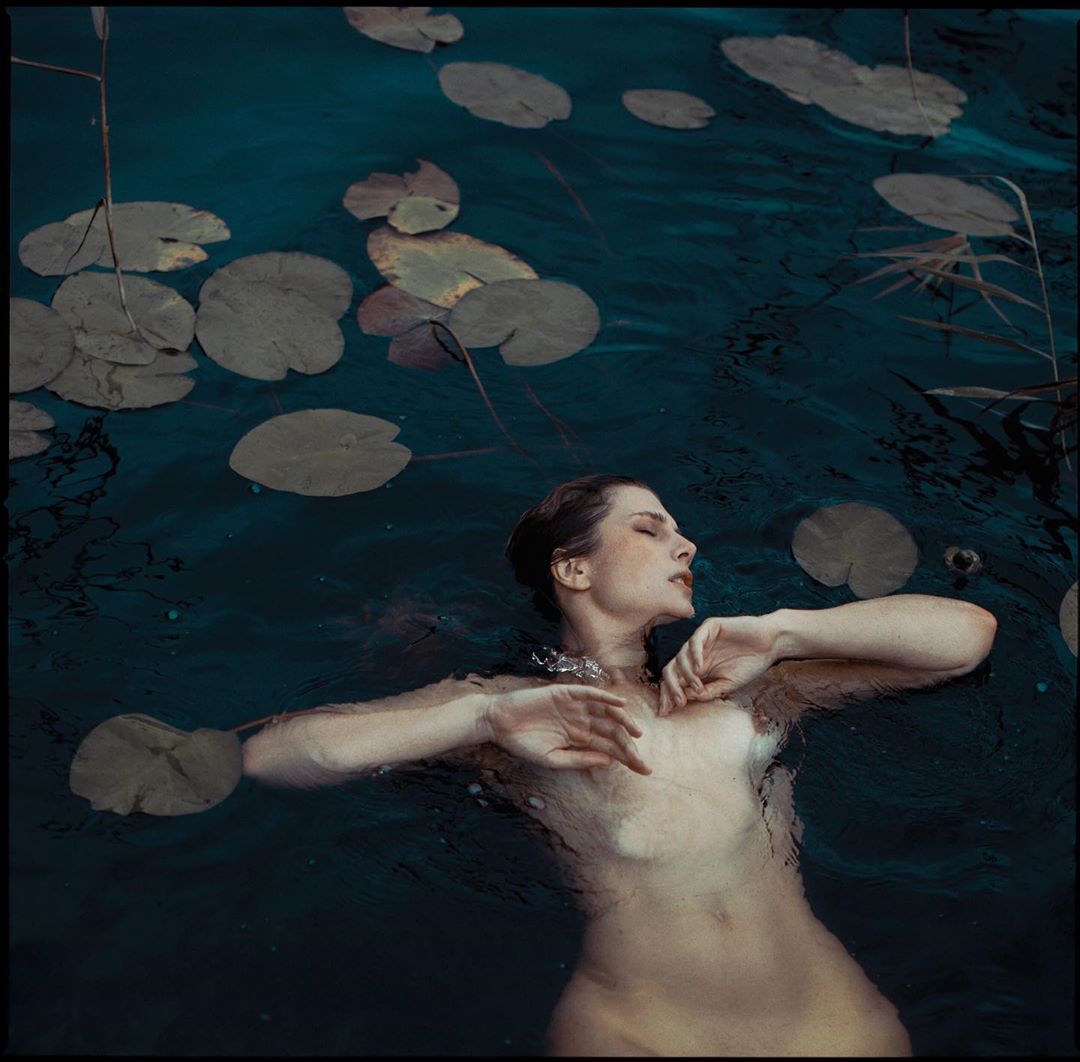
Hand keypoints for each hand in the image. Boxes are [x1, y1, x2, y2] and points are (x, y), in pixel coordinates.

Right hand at [484, 683, 649, 773]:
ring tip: (636, 733)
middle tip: (643, 760)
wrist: (499, 722)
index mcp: (579, 739)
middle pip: (612, 732)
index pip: (610, 748)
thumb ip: (579, 760)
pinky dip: (605, 696)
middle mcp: (581, 722)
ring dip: (623, 721)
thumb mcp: (552, 759)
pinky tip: (619, 703)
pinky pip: (590, 693)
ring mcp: (575, 707)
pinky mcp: (565, 693)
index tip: (645, 770)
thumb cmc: (522, 743)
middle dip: (629, 746)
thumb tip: (608, 762)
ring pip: (606, 712)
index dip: (628, 758)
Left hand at [658, 615, 780, 716]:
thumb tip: (685, 698)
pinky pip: (694, 641)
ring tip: (696, 686)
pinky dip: (694, 655)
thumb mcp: (727, 685)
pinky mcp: (709, 628)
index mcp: (698, 669)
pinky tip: (699, 668)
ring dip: (685, 674)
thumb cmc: (750, 665)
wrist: (770, 644)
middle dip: (670, 687)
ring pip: (680, 656)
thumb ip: (708, 691)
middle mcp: (695, 655)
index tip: (666, 712)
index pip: (675, 681)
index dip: (668, 695)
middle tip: (677, 702)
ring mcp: (701, 641)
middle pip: (671, 669)